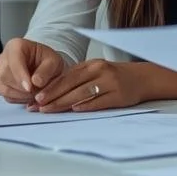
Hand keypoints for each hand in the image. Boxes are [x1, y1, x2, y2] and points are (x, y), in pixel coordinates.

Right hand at [0, 38, 68, 103]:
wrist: (43, 66)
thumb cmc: (47, 61)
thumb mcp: (54, 62)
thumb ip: (46, 70)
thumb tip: (36, 82)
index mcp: (16, 46)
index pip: (14, 61)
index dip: (20, 76)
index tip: (29, 88)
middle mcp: (3, 57)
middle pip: (5, 76)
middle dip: (22, 88)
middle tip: (38, 91)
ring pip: (2, 87)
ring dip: (20, 95)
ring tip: (35, 94)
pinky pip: (5, 95)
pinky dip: (18, 99)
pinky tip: (29, 96)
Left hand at [32, 59, 157, 112]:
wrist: (142, 78)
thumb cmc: (114, 77)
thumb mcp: (96, 72)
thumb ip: (78, 79)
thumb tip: (52, 92)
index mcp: (91, 65)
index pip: (65, 77)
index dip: (49, 87)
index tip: (35, 97)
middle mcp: (99, 71)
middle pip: (70, 85)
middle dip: (51, 96)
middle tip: (37, 106)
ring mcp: (109, 83)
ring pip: (81, 93)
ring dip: (63, 103)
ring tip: (49, 110)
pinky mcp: (118, 95)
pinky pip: (98, 101)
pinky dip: (85, 106)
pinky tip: (73, 110)